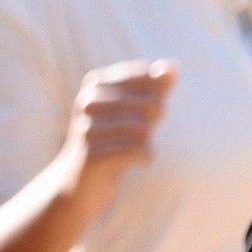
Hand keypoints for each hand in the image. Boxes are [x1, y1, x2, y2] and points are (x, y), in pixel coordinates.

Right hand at [61, 59, 176, 196]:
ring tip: (134, 149)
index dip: (156, 94)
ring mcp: (88, 128)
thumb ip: (155, 88)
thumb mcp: (134, 111)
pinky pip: (137, 150)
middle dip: (154, 119)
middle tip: (142, 133)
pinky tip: (139, 160)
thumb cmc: (112, 142)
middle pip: (149, 102)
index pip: (145, 76)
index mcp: (95, 84)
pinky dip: (145, 157)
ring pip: (144, 128)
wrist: (77, 185)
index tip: (144, 110)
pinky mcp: (92, 155)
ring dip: (147, 141)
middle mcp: (87, 102)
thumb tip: (173, 67)